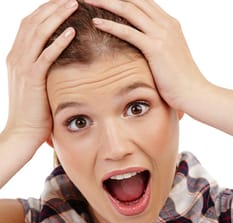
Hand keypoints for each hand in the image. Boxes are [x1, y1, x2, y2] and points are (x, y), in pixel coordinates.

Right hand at [5, 0, 77, 146]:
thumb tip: (61, 60)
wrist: (22, 133)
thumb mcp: (36, 85)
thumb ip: (43, 69)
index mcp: (17, 57)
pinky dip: (58, 41)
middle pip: (33, 21)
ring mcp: (22, 67)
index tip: (64, 3)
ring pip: (38, 33)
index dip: (46, 11)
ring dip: (56, 16)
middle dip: (52, 6)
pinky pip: (46, 55)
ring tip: (73, 4)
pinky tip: (72, 31)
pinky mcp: (32, 79)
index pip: (30, 24)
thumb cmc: (34, 112)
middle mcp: (16, 57)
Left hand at [84, 0, 207, 111]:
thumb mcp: (169, 57)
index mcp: (170, 24)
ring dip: (106, 2)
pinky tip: (95, 22)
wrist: (194, 93)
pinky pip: (129, 32)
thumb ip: (157, 46)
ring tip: (88, 0)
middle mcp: (166, 24)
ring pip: (130, 10)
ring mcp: (162, 34)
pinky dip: (110, 25)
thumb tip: (143, 49)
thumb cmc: (180, 80)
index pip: (144, 2)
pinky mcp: (155, 48)